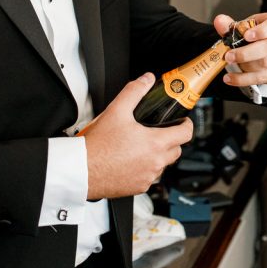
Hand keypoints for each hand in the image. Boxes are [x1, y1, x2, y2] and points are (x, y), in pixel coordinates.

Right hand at [83, 73, 193, 198]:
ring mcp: (147, 177)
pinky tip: (131, 161)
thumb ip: (134, 91)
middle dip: (171, 140)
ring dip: (158, 156)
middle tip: (158, 132)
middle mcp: (155, 163)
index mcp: (155, 143)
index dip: (186, 124)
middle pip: (176, 150)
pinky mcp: (138, 188)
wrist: (80, 170)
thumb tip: (146, 80)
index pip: (186, 134)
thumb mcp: (116, 110)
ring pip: (162, 165)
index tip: (182, 121)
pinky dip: (145, 169)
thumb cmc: (97, 146)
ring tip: (141, 146)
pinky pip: (149, 177)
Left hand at [214, 12, 266, 86]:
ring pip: (264, 63)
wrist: (258, 51)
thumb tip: (219, 20)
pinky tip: (229, 78)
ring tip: (228, 62)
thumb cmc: (251, 35)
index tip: (246, 35)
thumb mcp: (242, 27)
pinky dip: (241, 79)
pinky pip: (258, 78)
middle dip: (247, 53)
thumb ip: (230, 25)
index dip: (263, 30)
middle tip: (229, 55)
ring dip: (243, 64)